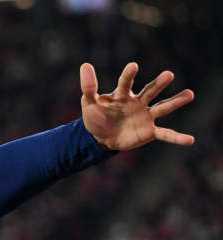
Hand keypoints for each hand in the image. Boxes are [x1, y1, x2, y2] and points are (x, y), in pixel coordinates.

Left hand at [80, 62, 194, 150]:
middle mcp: (138, 102)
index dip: (128, 75)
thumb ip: (89, 87)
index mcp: (122, 94)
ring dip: (176, 102)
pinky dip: (177, 138)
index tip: (133, 66)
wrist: (100, 138)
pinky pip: (165, 134)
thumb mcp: (89, 103)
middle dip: (159, 84)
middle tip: (168, 74)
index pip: (126, 83)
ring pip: (163, 108)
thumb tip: (85, 64)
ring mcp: (145, 116)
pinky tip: (190, 140)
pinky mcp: (149, 132)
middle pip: (150, 91)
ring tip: (190, 94)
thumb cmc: (96, 117)